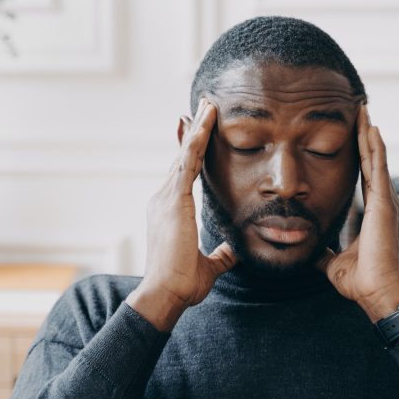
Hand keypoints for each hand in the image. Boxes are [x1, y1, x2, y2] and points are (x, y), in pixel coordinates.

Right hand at [127, 98, 237, 330]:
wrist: (165, 294)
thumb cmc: (181, 284)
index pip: (183, 174)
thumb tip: (235, 251)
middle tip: (205, 105)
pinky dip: (198, 139)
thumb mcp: (209, 265)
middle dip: (194, 131)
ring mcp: (166, 197)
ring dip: (198, 128)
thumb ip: (222, 254)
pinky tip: (207, 121)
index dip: (192, 151)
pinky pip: (188, 162)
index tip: (198, 131)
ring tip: (209, 104)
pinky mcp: (174, 200)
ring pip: (185, 154)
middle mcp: (163, 199)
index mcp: (169, 211)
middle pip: (182, 157)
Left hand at [317, 104, 398, 323]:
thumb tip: (309, 250)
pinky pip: (378, 169)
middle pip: (371, 161)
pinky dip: (374, 148)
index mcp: (373, 213)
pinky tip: (372, 129)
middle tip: (360, 112)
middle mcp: (383, 203)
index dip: (359, 155)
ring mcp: (387, 202)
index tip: (354, 136)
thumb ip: (324, 252)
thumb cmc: (361, 281)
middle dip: (365, 137)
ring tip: (364, 112)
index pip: (363, 176)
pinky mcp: (385, 204)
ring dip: (369, 135)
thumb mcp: (333, 261)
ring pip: (375, 159)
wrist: (377, 292)